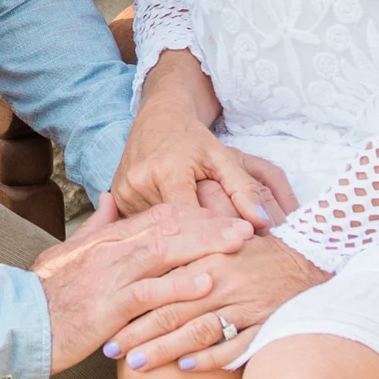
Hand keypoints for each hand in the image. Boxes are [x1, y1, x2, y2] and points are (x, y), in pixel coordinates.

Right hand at [35, 194, 250, 373]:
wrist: (17, 324)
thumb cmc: (45, 294)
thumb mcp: (67, 252)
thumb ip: (94, 227)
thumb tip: (109, 199)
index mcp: (107, 239)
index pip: (159, 216)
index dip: (196, 213)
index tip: (226, 214)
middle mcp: (112, 251)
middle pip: (170, 228)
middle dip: (211, 225)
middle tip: (248, 227)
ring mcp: (110, 278)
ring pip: (165, 253)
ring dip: (206, 247)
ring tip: (239, 245)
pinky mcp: (108, 308)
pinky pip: (149, 293)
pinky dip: (179, 287)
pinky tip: (207, 283)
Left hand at [104, 230, 327, 371]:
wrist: (314, 260)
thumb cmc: (259, 253)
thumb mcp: (221, 241)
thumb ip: (185, 246)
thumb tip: (142, 250)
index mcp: (208, 256)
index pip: (162, 281)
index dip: (132, 300)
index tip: (103, 315)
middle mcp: (224, 279)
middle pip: (173, 308)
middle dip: (138, 331)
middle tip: (109, 348)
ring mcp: (247, 303)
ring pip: (199, 329)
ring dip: (165, 348)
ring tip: (136, 364)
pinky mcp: (268, 323)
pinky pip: (237, 344)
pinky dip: (212, 357)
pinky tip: (187, 368)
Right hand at [111, 52, 294, 235]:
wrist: (158, 118)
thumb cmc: (192, 139)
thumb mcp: (222, 158)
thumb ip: (243, 189)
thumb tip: (261, 223)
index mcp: (168, 171)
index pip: (191, 218)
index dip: (211, 237)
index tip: (231, 249)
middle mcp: (141, 182)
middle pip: (172, 228)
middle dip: (196, 244)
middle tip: (219, 260)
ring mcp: (124, 191)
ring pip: (155, 230)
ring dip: (176, 240)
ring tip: (195, 250)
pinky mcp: (117, 198)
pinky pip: (141, 225)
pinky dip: (159, 232)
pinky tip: (174, 237)